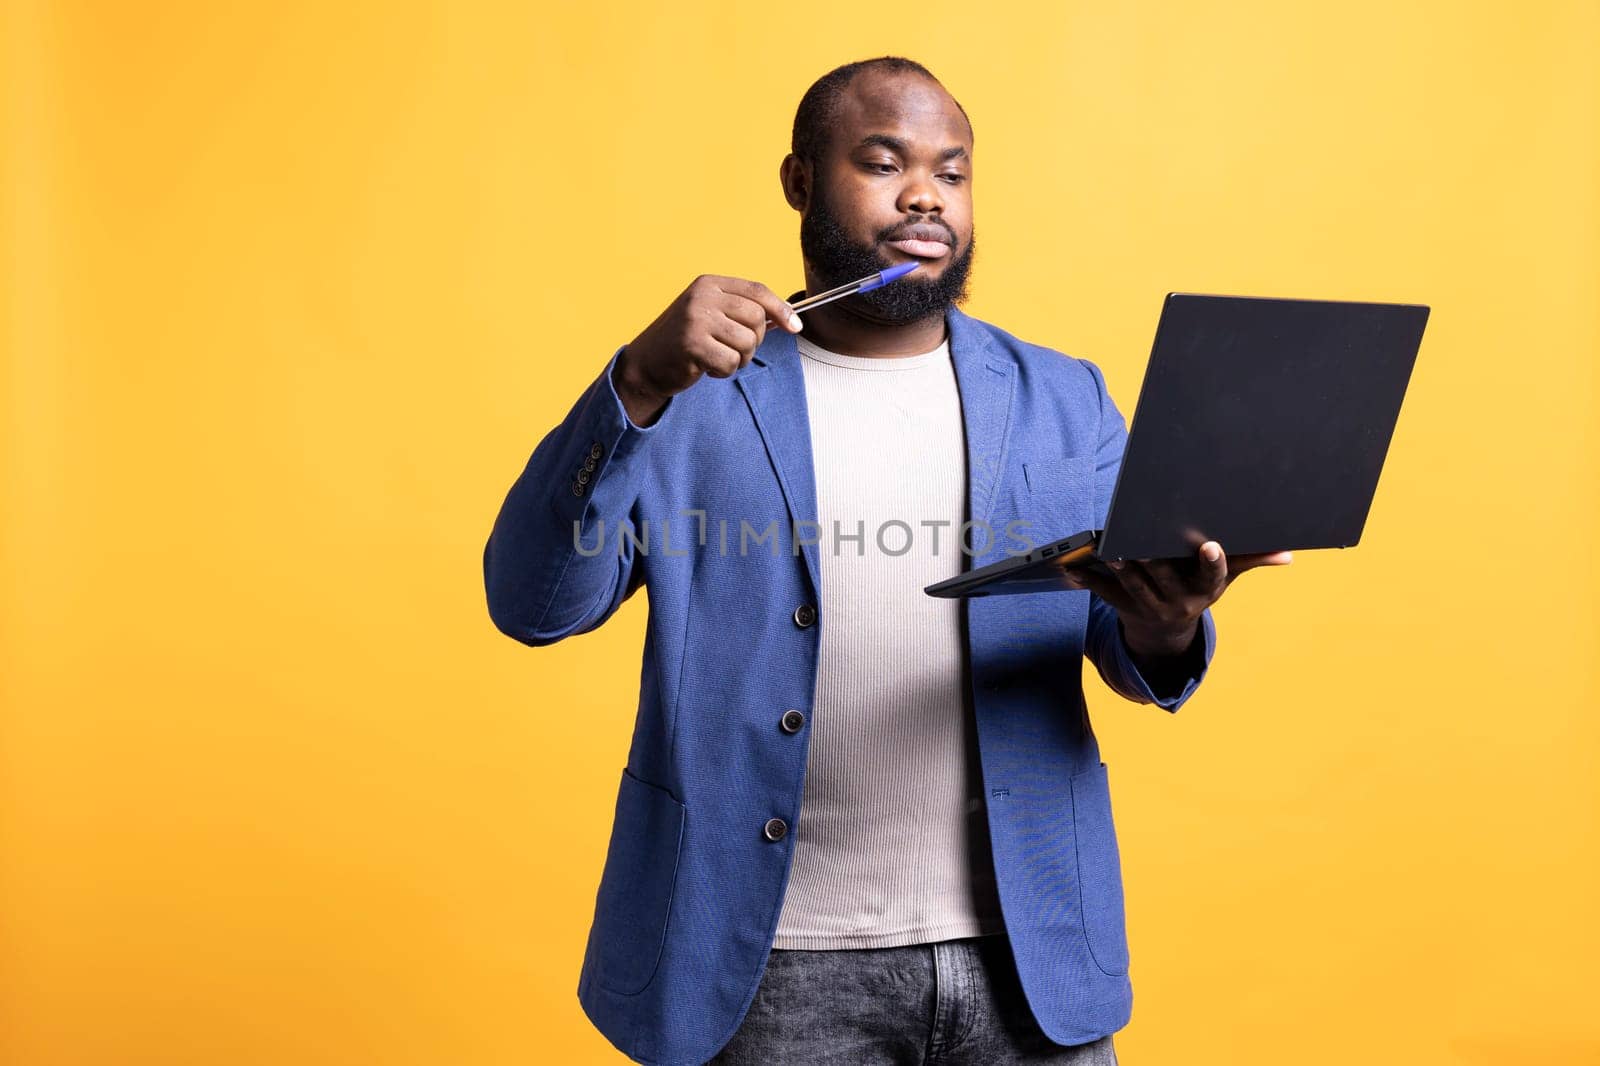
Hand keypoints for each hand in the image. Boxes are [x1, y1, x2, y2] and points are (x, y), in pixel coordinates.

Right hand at [612, 275, 802, 425]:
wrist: (645, 364)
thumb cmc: (683, 342)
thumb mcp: (711, 316)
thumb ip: (742, 312)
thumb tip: (786, 319)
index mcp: (709, 284)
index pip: (757, 291)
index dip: (781, 309)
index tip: (795, 326)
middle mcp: (702, 296)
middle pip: (757, 318)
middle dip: (754, 341)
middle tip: (735, 350)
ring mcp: (696, 319)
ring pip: (747, 342)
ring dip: (739, 359)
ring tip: (718, 358)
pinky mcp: (692, 344)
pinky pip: (730, 362)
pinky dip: (723, 371)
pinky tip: (705, 367)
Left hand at [1060, 541, 1292, 656]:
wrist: (1166, 633)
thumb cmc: (1197, 590)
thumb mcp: (1224, 579)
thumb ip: (1251, 560)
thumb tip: (1289, 553)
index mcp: (1206, 590)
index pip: (1214, 575)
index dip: (1213, 562)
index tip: (1211, 545)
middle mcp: (1179, 601)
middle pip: (1165, 577)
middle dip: (1152, 559)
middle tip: (1141, 539)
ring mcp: (1150, 606)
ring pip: (1133, 585)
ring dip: (1119, 567)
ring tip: (1106, 548)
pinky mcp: (1123, 606)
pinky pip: (1104, 592)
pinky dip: (1086, 579)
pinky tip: (1072, 566)